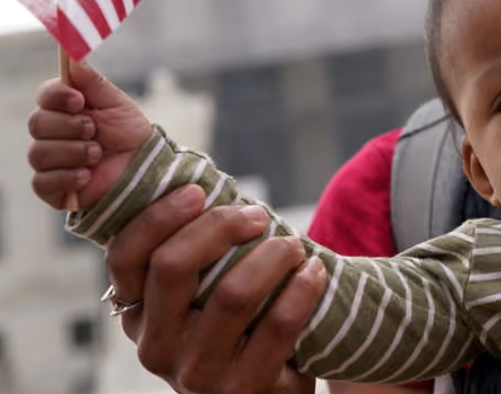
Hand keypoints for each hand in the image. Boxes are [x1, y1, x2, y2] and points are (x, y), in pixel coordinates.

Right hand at [28, 60, 152, 208]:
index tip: (79, 101)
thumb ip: (93, 82)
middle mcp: (51, 133)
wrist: (143, 167)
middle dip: (70, 127)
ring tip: (98, 154)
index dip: (57, 96)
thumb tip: (73, 56)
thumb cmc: (128, 133)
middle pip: (37, 124)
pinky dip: (67, 176)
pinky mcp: (51, 187)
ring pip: (39, 153)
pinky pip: (42, 181)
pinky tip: (87, 175)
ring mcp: (49, 160)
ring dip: (73, 152)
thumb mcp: (116, 103)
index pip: (45, 96)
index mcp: (65, 109)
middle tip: (94, 130)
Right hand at [106, 186, 325, 393]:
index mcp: (138, 316)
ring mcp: (198, 374)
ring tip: (295, 245)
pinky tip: (315, 271)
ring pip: (232, 294)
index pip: (126, 257)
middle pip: (173, 266)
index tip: (198, 190)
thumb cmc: (235, 333)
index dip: (158, 216)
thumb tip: (206, 185)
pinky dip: (302, 288)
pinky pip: (278, 324)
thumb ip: (193, 260)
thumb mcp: (196, 305)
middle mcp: (157, 348)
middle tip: (258, 215)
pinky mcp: (245, 389)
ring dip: (272, 255)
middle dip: (220, 225)